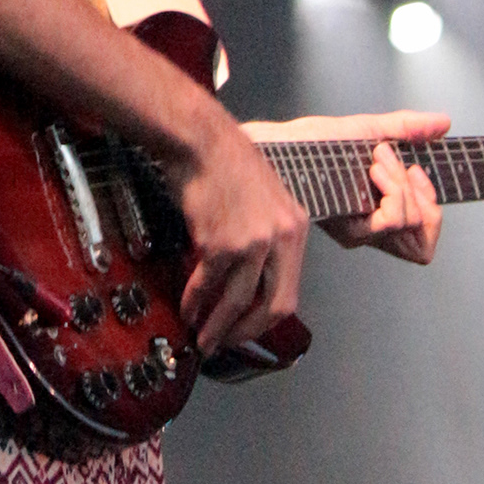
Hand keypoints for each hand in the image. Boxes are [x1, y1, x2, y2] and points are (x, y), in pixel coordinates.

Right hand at [168, 107, 310, 357]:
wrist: (201, 139)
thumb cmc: (228, 163)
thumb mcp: (266, 199)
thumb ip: (267, 237)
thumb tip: (251, 278)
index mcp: (297, 229)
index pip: (290, 293)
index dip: (266, 321)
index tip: (249, 331)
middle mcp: (281, 239)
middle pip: (271, 307)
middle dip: (246, 333)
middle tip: (225, 344)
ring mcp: (253, 242)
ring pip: (236, 302)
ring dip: (216, 326)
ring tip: (202, 337)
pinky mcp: (221, 242)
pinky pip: (207, 283)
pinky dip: (194, 300)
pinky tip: (186, 308)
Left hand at [249, 110, 449, 265]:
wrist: (278, 145)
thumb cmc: (313, 142)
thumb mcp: (368, 130)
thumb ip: (407, 129)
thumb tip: (444, 122)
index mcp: (379, 216)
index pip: (424, 241)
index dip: (432, 210)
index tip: (417, 171)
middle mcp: (370, 232)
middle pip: (422, 243)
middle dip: (421, 196)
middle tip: (396, 165)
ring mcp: (359, 233)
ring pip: (410, 227)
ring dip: (403, 185)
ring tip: (378, 160)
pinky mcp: (346, 229)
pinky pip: (390, 222)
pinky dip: (393, 188)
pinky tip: (373, 166)